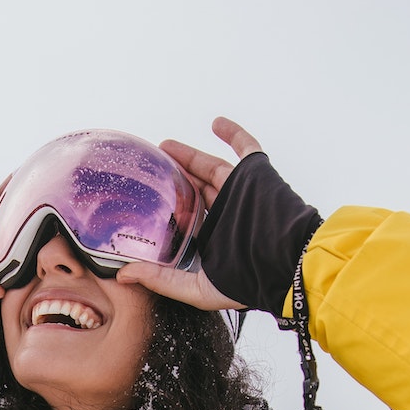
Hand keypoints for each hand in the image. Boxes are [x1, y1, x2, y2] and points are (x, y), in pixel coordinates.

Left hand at [115, 117, 262, 311]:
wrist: (287, 262)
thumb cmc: (246, 281)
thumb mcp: (195, 287)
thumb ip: (161, 280)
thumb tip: (122, 276)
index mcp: (211, 239)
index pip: (183, 220)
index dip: (165, 211)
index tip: (142, 202)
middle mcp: (223, 214)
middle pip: (193, 190)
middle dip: (172, 177)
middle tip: (149, 166)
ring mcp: (239, 193)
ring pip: (209, 168)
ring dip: (188, 157)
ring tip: (164, 146)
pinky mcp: (254, 175)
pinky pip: (245, 147)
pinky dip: (233, 133)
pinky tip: (216, 122)